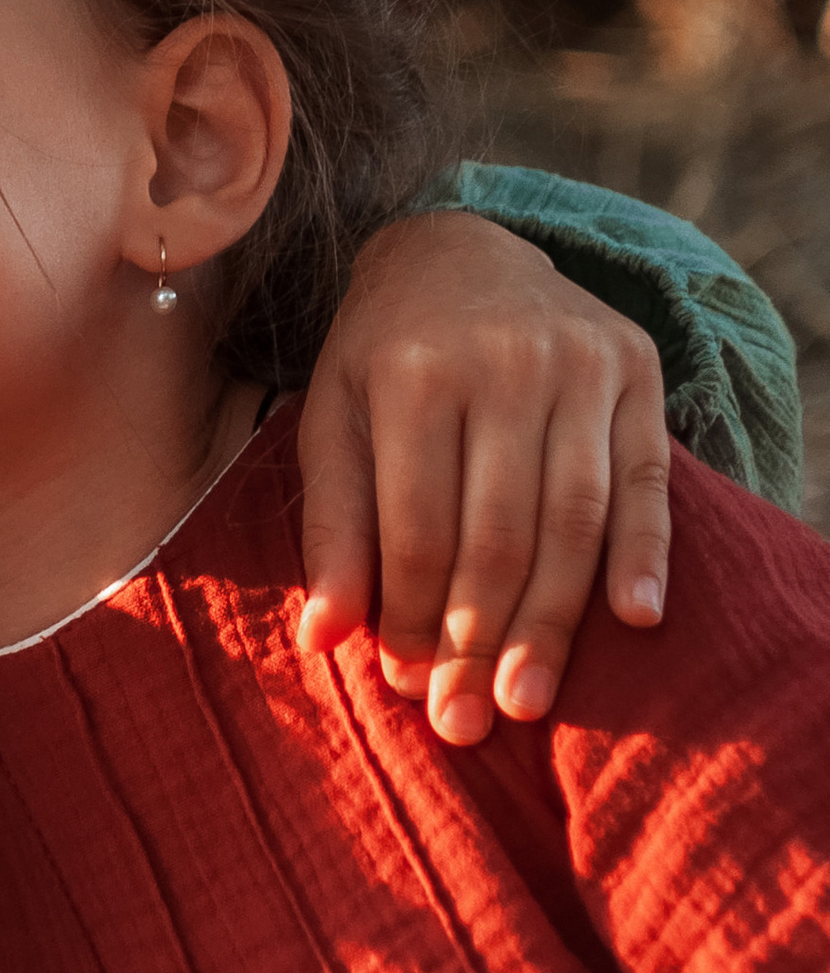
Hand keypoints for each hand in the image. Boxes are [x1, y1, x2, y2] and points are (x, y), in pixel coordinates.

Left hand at [296, 212, 669, 745]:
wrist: (458, 249)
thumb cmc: (380, 357)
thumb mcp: (330, 419)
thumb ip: (332, 526)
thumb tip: (324, 639)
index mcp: (413, 376)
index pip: (419, 529)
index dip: (413, 618)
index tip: (407, 689)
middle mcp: (503, 363)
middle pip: (498, 535)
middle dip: (478, 641)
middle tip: (465, 723)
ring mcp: (579, 362)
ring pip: (574, 520)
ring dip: (552, 623)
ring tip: (525, 700)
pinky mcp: (637, 366)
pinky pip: (647, 477)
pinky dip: (646, 552)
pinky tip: (633, 620)